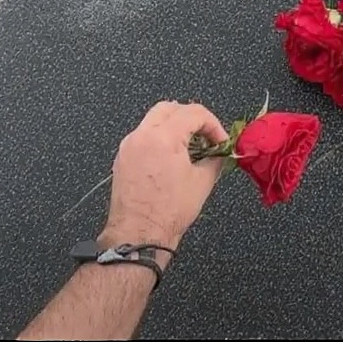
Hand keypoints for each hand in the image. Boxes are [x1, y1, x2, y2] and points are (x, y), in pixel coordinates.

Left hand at [99, 101, 228, 260]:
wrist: (140, 234)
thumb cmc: (167, 212)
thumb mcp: (202, 182)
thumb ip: (214, 160)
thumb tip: (220, 154)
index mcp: (164, 138)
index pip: (193, 113)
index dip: (213, 124)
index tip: (220, 140)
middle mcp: (142, 136)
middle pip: (170, 108)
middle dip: (191, 117)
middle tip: (205, 135)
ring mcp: (129, 146)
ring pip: (153, 120)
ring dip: (174, 126)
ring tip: (190, 146)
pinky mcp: (122, 158)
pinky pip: (143, 136)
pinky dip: (159, 138)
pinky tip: (171, 156)